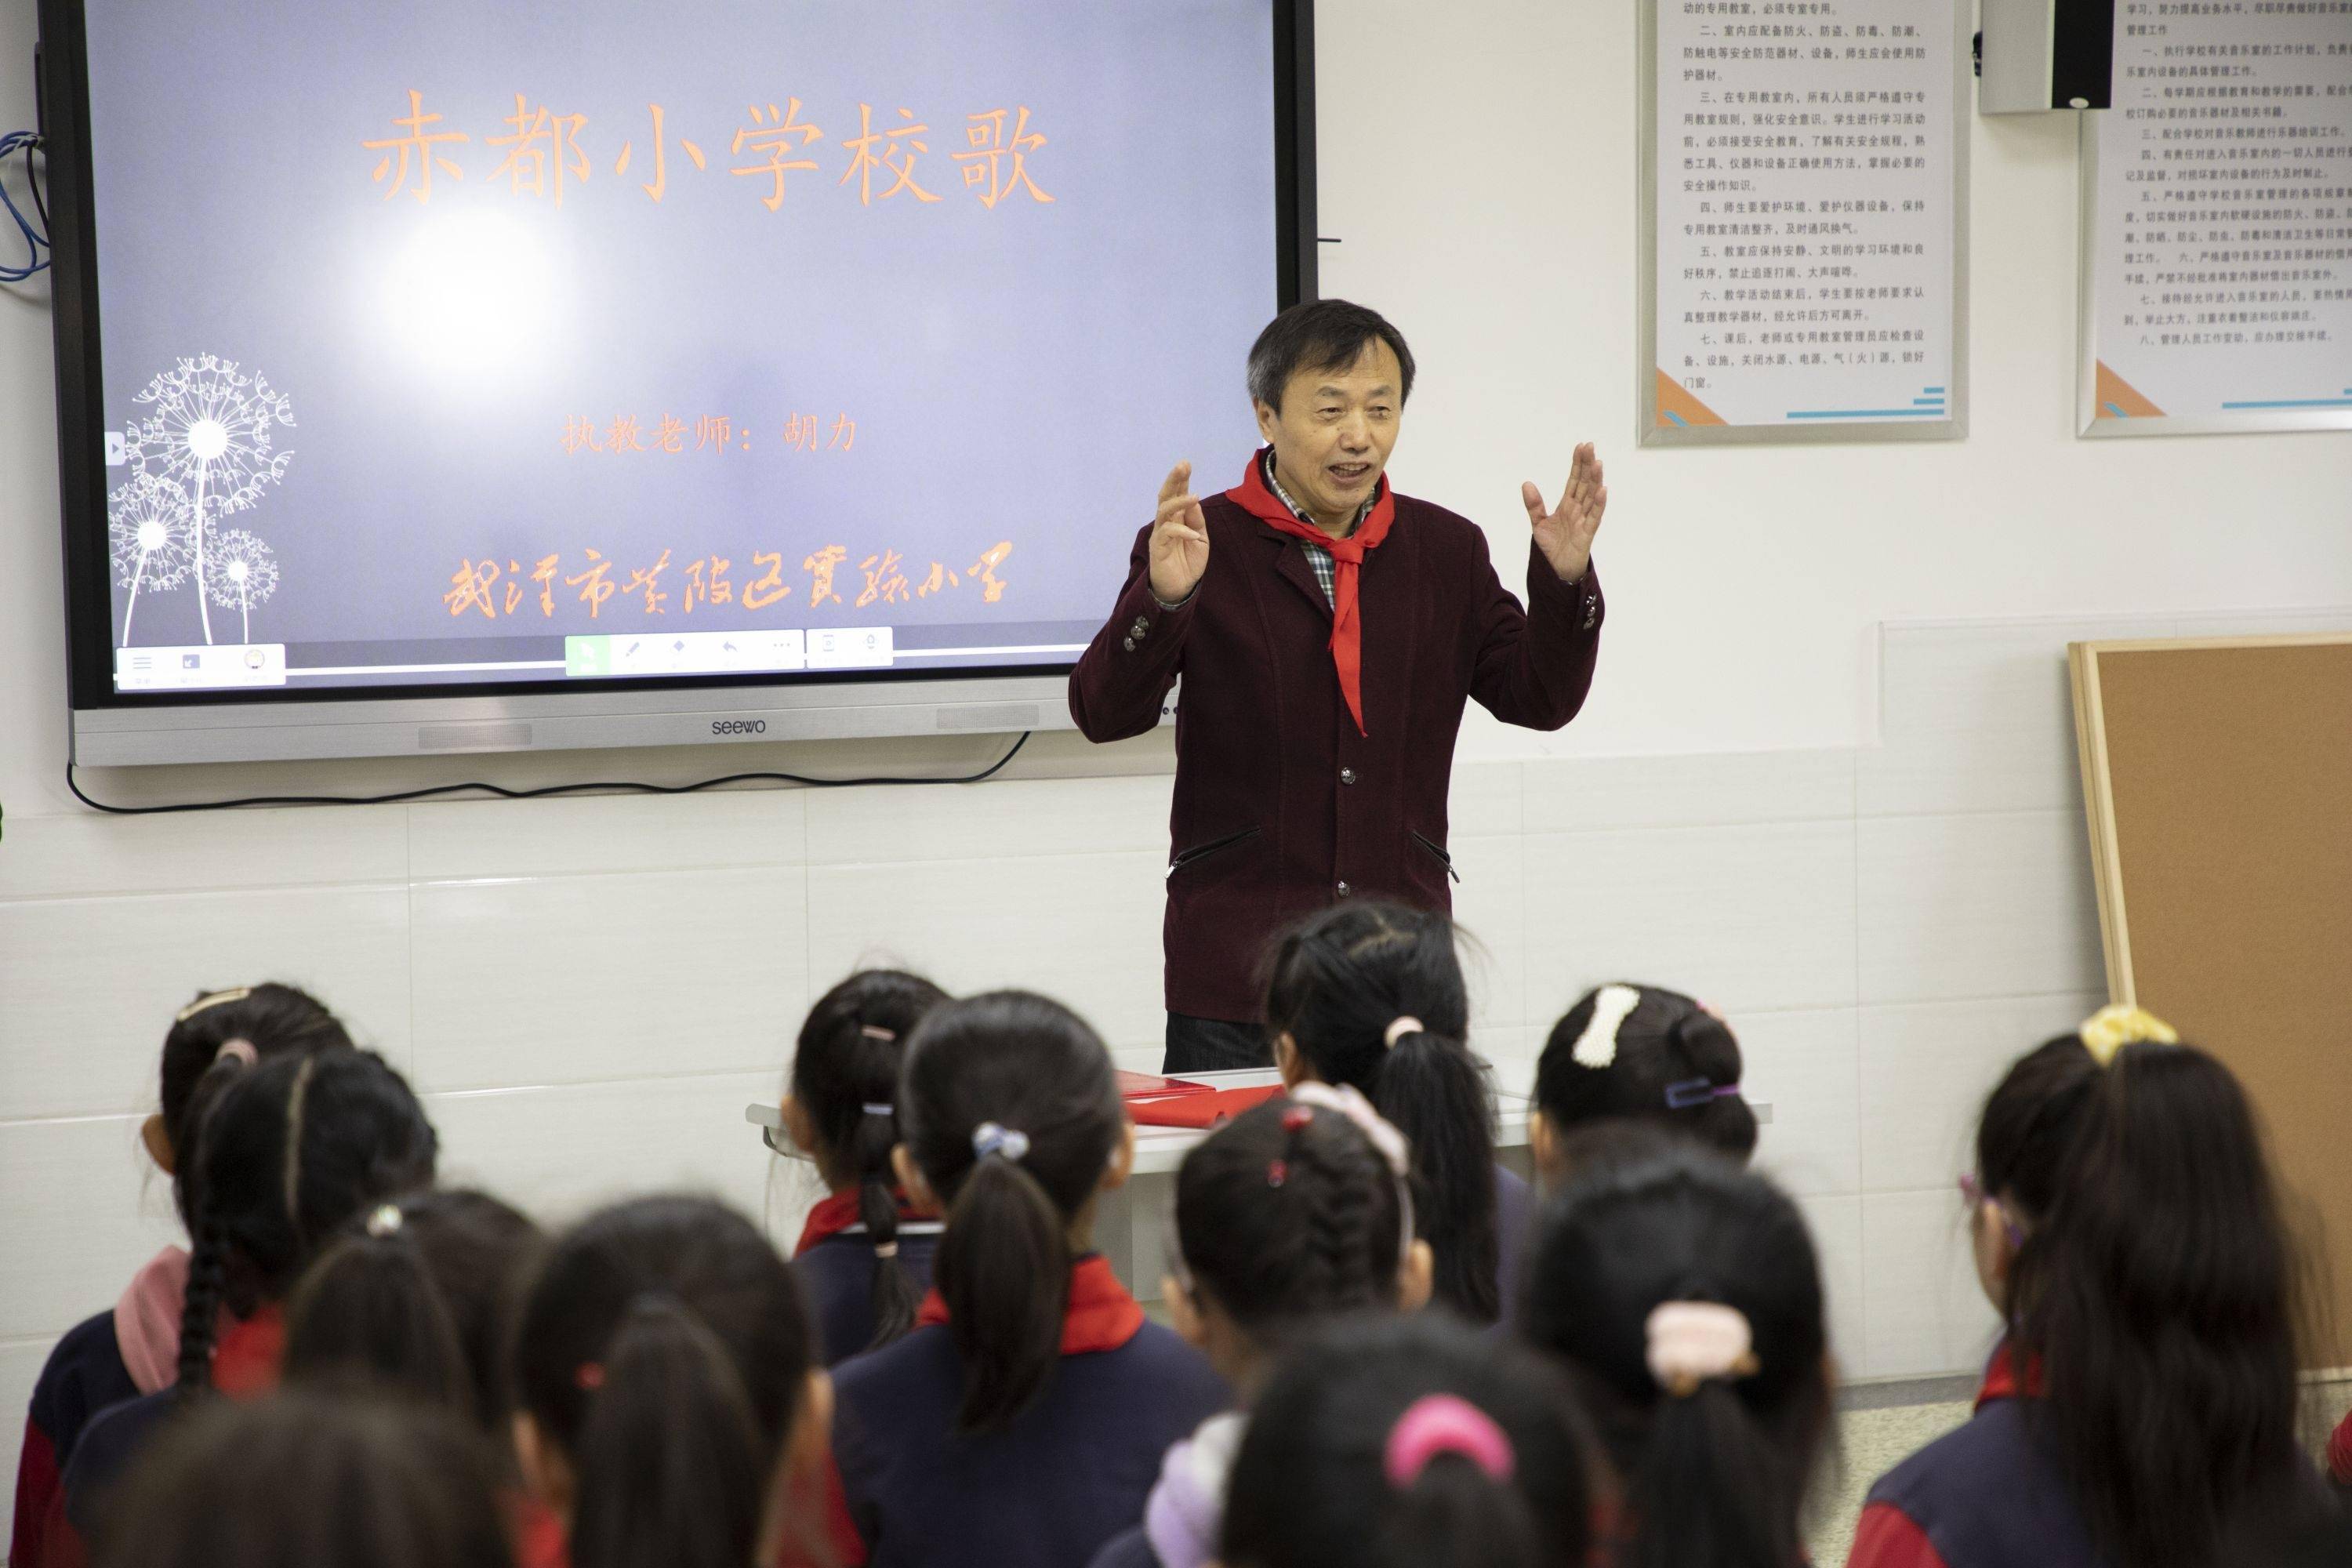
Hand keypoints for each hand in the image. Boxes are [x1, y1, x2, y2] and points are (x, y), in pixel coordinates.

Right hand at [1148, 460, 1209, 603]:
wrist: (1180, 588)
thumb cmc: (1189, 563)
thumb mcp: (1201, 540)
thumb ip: (1197, 521)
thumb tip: (1194, 500)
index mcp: (1177, 518)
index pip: (1177, 495)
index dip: (1181, 480)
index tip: (1186, 464)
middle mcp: (1166, 522)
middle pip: (1166, 497)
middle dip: (1174, 480)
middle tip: (1182, 465)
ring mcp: (1160, 534)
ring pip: (1164, 511)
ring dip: (1179, 502)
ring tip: (1194, 496)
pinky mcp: (1158, 548)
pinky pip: (1167, 533)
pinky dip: (1182, 531)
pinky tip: (1194, 535)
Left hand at [1522, 442, 1607, 582]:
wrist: (1555, 571)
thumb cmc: (1551, 548)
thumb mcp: (1538, 524)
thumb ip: (1534, 505)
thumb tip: (1526, 484)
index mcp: (1567, 505)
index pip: (1574, 480)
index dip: (1577, 464)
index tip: (1581, 447)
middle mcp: (1578, 510)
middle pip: (1584, 484)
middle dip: (1587, 465)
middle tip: (1590, 447)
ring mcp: (1584, 520)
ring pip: (1591, 497)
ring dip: (1595, 480)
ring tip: (1598, 463)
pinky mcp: (1587, 534)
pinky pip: (1594, 517)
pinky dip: (1598, 504)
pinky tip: (1602, 490)